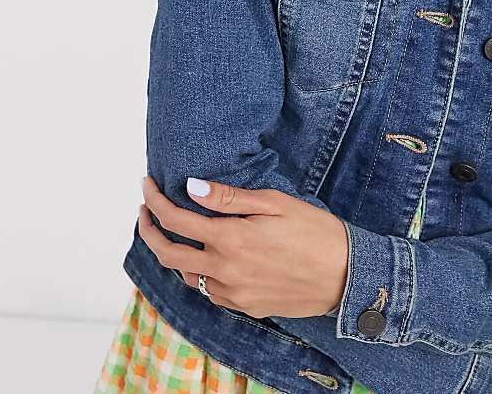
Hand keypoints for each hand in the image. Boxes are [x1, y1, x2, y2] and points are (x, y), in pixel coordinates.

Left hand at [138, 175, 347, 318]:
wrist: (349, 277)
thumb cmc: (315, 232)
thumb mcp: (274, 203)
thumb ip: (228, 197)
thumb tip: (190, 187)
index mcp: (230, 239)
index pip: (174, 219)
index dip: (153, 200)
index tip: (146, 185)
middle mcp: (225, 270)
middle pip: (167, 253)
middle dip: (148, 229)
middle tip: (144, 210)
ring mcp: (234, 293)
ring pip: (186, 275)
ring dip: (172, 253)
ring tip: (172, 231)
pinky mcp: (247, 307)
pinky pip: (209, 292)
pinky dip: (198, 273)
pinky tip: (205, 257)